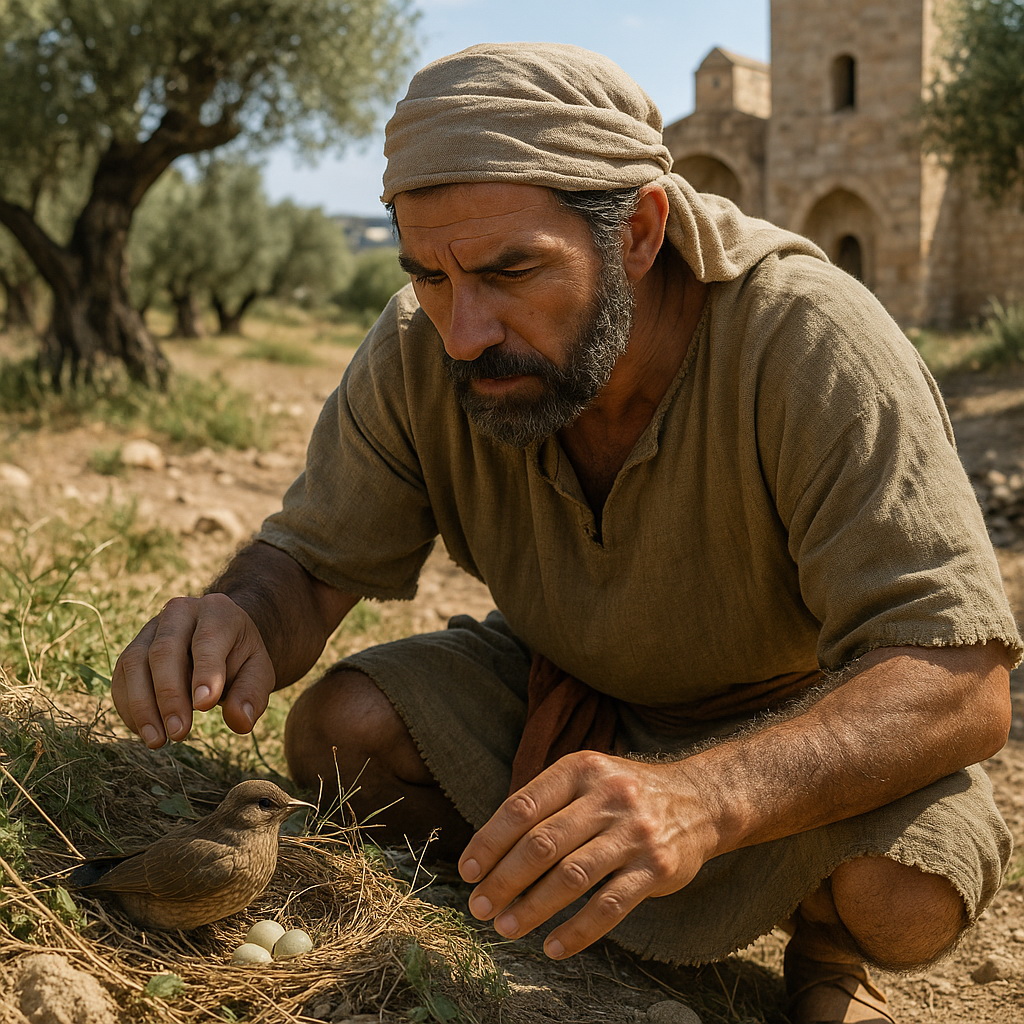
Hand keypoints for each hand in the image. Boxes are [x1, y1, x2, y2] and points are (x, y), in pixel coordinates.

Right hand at [111, 593, 275, 748]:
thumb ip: (251, 694)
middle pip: (164, 650)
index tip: (204, 705)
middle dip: (170, 695)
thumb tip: (240, 722)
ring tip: (158, 741)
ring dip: (143, 706)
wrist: (219, 642)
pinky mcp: (132, 650)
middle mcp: (179, 613)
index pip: (207, 640)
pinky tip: (145, 731)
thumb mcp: (257, 672)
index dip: (205, 672)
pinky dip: (129, 707)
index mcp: (217, 611)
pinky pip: (121, 677)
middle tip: (180, 733)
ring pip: (135, 663)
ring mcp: (151, 629)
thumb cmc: (239, 658)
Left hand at [457, 751, 716, 958]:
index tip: (467, 870)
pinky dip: (577, 931)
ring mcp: (634, 832)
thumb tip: (488, 851)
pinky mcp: (656, 867)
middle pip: (542, 844)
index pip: (523, 806)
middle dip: (504, 880)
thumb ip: (544, 805)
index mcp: (580, 769)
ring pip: (571, 877)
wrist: (698, 800)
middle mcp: (607, 796)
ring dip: (533, 907)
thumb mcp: (586, 779)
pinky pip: (609, 906)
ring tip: (505, 927)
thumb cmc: (623, 794)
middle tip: (479, 907)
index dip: (490, 842)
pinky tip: (552, 946)